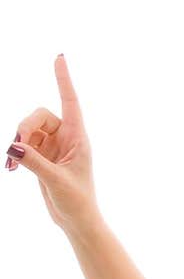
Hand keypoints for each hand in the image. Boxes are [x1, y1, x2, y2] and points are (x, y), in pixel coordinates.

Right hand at [6, 55, 101, 233]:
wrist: (76, 221)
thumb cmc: (77, 202)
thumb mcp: (56, 181)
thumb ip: (34, 162)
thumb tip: (12, 144)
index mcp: (78, 138)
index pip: (70, 102)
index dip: (63, 79)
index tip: (60, 57)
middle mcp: (66, 138)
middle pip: (39, 115)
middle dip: (25, 126)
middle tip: (17, 145)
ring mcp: (53, 147)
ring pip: (28, 129)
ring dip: (18, 141)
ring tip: (12, 163)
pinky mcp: (42, 157)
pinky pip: (23, 144)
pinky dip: (15, 152)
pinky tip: (10, 167)